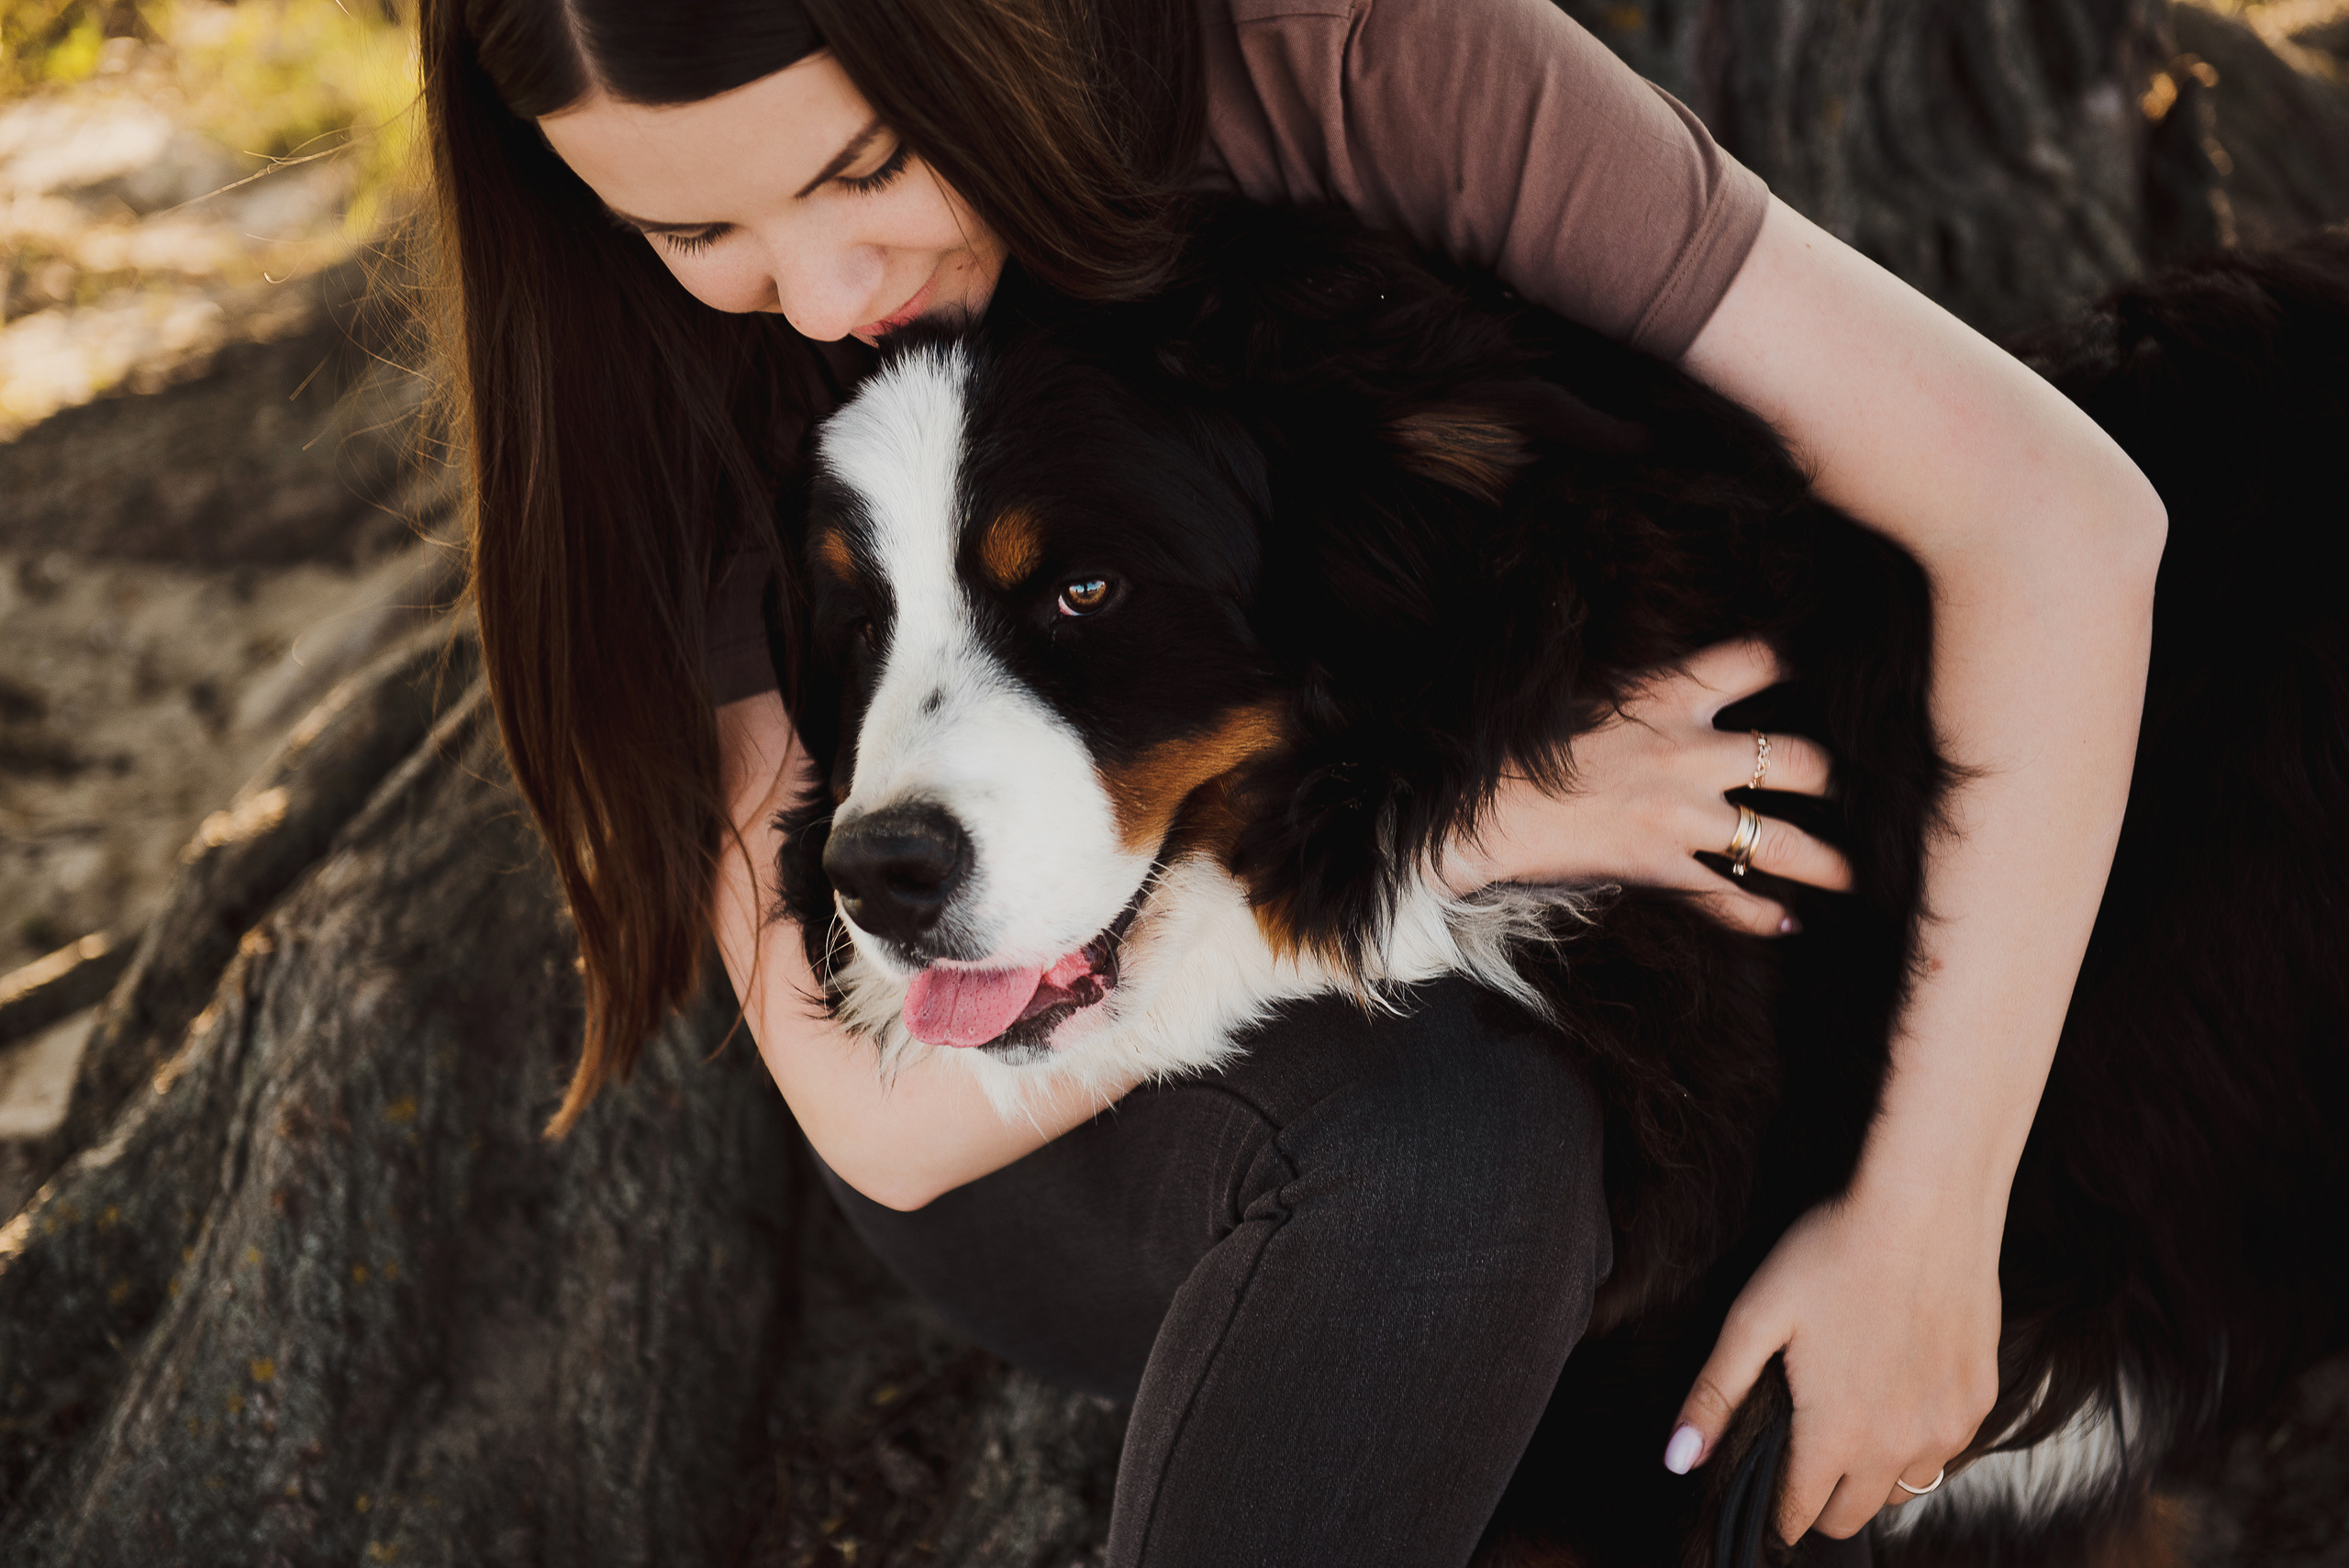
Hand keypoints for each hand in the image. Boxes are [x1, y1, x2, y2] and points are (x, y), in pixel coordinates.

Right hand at [1439, 638, 1852, 934]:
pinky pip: (1728, 898)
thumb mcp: (1593, 694)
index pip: (1759, 662)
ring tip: (1852, 877)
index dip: (1791, 664)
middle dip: (1826, 778)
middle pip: (1795, 759)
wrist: (1481, 809)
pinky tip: (1787, 922)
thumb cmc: (1524, 745)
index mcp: (1670, 696)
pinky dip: (1762, 915)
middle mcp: (1690, 754)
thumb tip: (1692, 683)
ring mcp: (1680, 817)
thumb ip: (1650, 689)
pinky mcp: (1660, 869)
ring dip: (1826, 864)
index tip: (1807, 674)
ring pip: (1780, 842)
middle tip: (1838, 790)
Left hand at [1663, 1182, 2004, 1540]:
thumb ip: (1716, 1394)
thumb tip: (1678, 1460)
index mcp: (1837, 1434)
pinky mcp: (1981, 1401)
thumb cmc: (1831, 1253)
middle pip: (1852, 1516)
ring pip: (1904, 1488)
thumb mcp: (1754, 1317)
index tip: (1763, 1495)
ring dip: (1873, 1474)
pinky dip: (1917, 1440)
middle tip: (1800, 1459)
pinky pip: (1944, 1450)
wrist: (1925, 1205)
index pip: (1798, 1514)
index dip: (1773, 1511)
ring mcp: (1947, 1427)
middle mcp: (1898, 1446)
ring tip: (1848, 1423)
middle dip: (1819, 1500)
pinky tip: (1897, 1395)